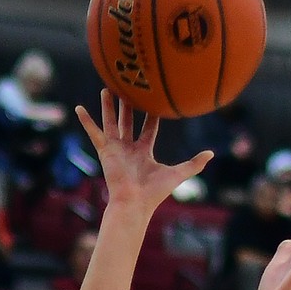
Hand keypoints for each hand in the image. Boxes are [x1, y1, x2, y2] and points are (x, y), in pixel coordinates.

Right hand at [75, 90, 211, 217]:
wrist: (134, 203)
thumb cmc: (154, 192)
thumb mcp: (178, 174)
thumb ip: (194, 164)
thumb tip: (212, 154)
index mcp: (144, 151)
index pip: (149, 128)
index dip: (152, 114)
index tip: (153, 98)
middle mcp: (129, 148)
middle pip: (129, 120)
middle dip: (129, 105)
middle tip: (129, 86)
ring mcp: (116, 148)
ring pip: (112, 121)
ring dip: (109, 106)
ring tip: (107, 88)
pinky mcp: (105, 151)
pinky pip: (94, 132)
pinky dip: (86, 121)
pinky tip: (79, 108)